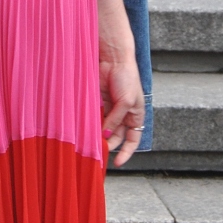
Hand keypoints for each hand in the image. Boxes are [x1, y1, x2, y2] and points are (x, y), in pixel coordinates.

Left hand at [101, 53, 144, 167]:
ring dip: (99, 137)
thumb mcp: (126, 102)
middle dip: (109, 145)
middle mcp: (123, 114)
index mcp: (136, 115)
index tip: (117, 163)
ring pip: (104, 129)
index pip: (133, 139)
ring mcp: (111, 109)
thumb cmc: (127, 77)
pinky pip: (96, 119)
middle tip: (99, 152)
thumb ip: (116, 120)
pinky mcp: (99, 103)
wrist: (113, 59)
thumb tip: (106, 136)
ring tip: (91, 144)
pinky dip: (92, 126)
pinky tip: (86, 132)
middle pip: (116, 137)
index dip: (127, 152)